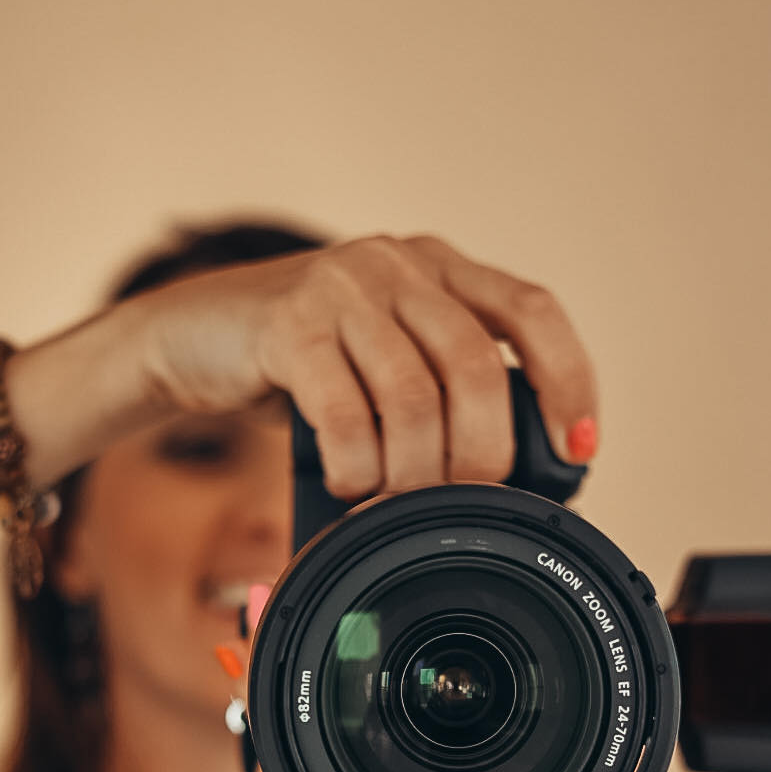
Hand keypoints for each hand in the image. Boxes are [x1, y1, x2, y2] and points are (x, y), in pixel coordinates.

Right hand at [129, 234, 598, 497]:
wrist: (192, 333)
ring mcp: (343, 290)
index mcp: (440, 268)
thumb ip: (439, 385)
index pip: (533, 312)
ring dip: (414, 473)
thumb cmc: (304, 361)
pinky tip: (349, 485)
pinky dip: (357, 468)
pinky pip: (344, 415)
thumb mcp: (381, 356)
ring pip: (413, 397)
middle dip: (482, 454)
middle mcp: (400, 266)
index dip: (568, 382)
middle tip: (462, 502)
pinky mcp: (288, 327)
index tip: (578, 451)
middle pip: (478, 366)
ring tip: (397, 505)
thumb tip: (504, 476)